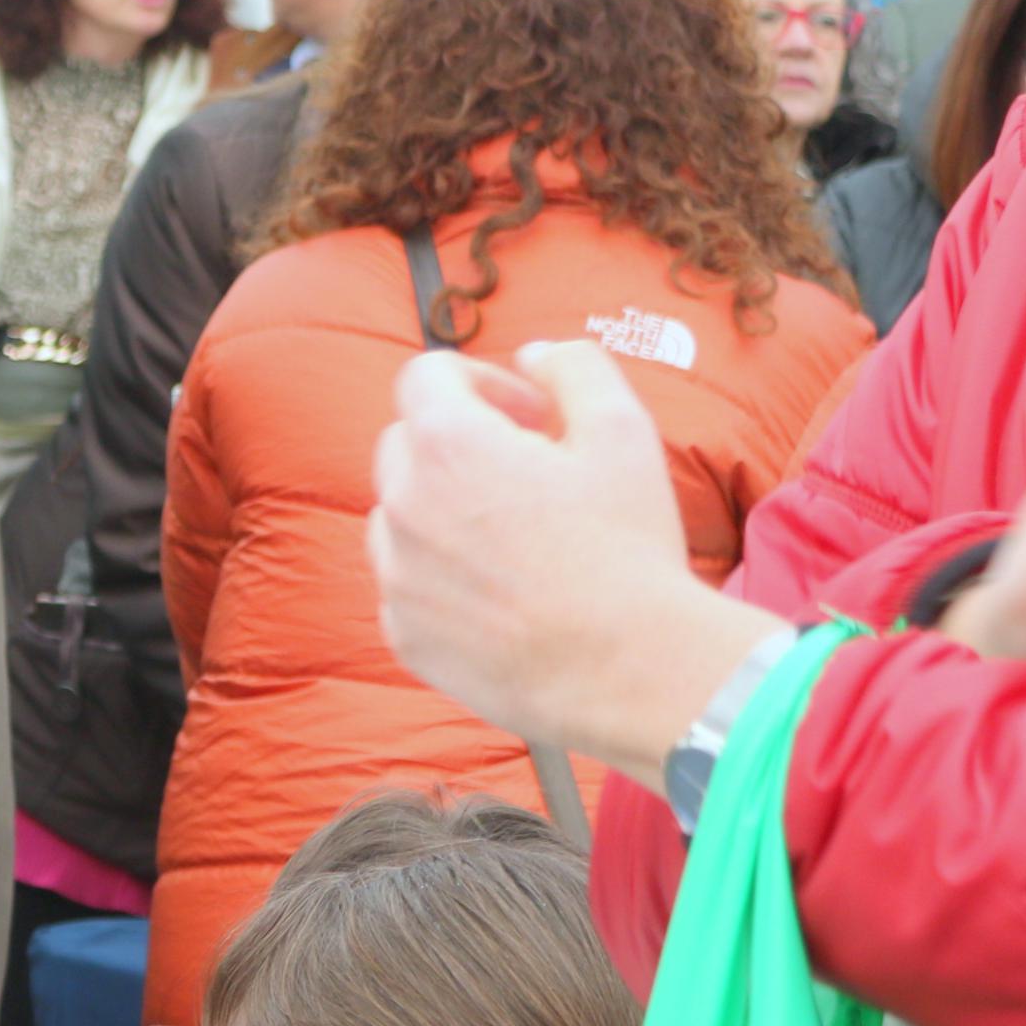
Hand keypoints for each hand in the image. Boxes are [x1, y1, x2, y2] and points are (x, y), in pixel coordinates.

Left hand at [368, 343, 783, 777]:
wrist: (629, 670)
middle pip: (407, 443)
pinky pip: (408, 583)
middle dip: (462, 443)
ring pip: (400, 515)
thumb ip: (574, 367)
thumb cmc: (629, 548)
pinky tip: (509, 595)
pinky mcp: (402, 633)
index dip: (481, 381)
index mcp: (446, 444)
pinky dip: (444, 576)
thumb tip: (533, 355)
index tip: (529, 415)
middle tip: (533, 474)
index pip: (425, 375)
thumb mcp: (623, 429)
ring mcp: (395, 575)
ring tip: (521, 539)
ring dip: (446, 510)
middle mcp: (401, 504)